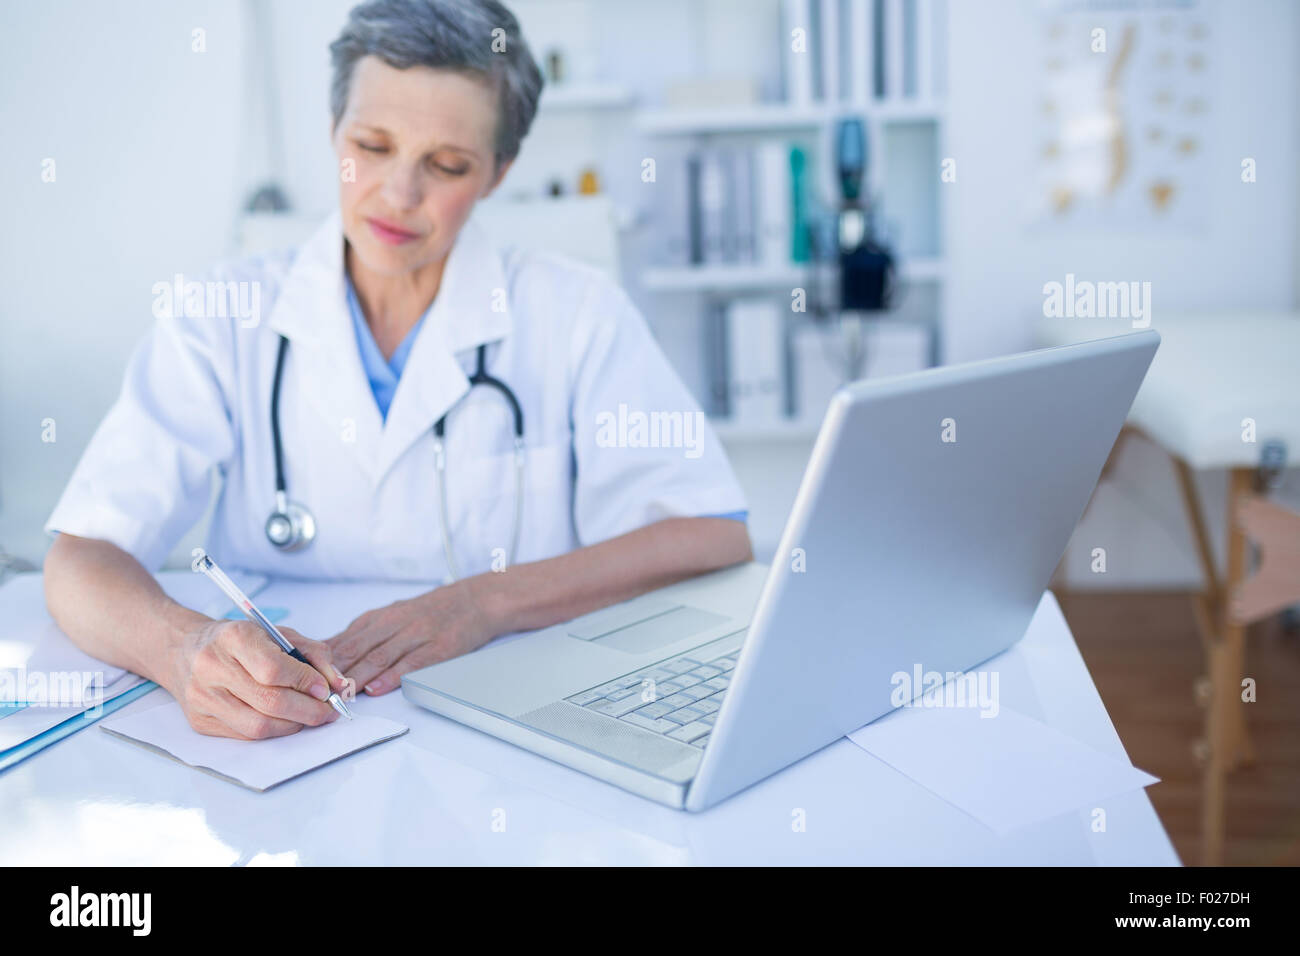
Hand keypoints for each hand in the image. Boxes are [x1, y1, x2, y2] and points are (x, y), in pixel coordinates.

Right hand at [168, 619, 348, 738]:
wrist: (185, 650)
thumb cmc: (239, 641)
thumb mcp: (278, 633)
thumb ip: (314, 654)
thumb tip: (340, 684)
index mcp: (233, 638)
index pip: (274, 669)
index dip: (305, 682)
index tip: (326, 689)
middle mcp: (211, 668)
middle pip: (269, 702)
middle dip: (308, 711)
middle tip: (328, 711)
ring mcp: (202, 697)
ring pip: (258, 726)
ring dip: (293, 725)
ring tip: (309, 717)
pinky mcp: (200, 721)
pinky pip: (245, 735)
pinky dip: (273, 731)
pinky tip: (285, 721)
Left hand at [327, 579, 496, 695]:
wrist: (471, 601)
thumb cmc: (427, 613)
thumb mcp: (388, 617)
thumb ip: (358, 637)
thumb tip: (322, 656)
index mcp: (376, 619)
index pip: (341, 641)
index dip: (319, 661)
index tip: (302, 677)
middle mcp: (392, 625)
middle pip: (355, 649)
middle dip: (332, 672)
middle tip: (314, 691)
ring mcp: (415, 635)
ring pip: (379, 657)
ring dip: (357, 677)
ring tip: (340, 694)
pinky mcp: (437, 648)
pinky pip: (412, 663)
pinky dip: (392, 676)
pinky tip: (378, 688)